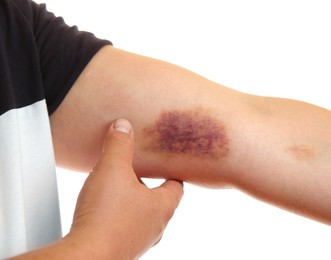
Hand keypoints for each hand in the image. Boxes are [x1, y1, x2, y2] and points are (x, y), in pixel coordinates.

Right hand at [67, 119, 183, 258]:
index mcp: (163, 207)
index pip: (177, 185)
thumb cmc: (106, 217)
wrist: (86, 257)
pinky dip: (119, 215)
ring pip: (141, 214)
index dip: (172, 171)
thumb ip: (119, 145)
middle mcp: (155, 226)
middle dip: (147, 183)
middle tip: (136, 169)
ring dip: (131, 201)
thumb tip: (123, 126)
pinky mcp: (121, 249)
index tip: (166, 161)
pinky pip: (124, 227)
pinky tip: (102, 210)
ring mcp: (139, 240)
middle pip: (158, 199)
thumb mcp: (113, 169)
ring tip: (116, 187)